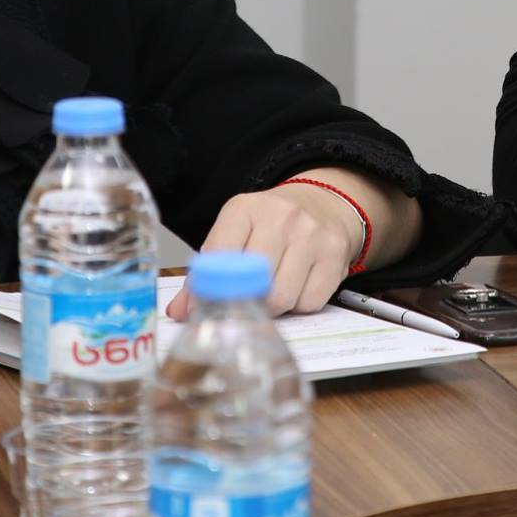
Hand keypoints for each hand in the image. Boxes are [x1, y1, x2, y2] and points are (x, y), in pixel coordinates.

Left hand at [165, 183, 365, 321]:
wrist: (324, 203)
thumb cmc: (272, 225)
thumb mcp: (235, 234)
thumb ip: (207, 272)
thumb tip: (181, 312)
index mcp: (244, 209)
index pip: (219, 254)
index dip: (208, 290)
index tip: (204, 310)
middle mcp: (280, 216)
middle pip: (254, 282)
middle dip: (246, 302)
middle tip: (244, 304)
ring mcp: (311, 234)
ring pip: (283, 297)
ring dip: (274, 308)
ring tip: (273, 293)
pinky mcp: (335, 253)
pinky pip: (311, 302)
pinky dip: (300, 305)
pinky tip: (298, 287)